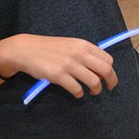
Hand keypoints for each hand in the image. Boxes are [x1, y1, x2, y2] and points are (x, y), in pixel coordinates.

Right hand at [0, 34, 117, 97]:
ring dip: (96, 90)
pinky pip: (77, 89)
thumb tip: (100, 71)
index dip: (111, 70)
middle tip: (108, 88)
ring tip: (92, 92)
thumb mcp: (71, 45)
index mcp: (83, 44)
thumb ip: (85, 55)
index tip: (107, 77)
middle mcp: (78, 53)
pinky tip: (77, 92)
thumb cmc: (50, 48)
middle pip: (106, 70)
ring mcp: (68, 64)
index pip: (107, 59)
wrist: (27, 49)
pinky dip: (80, 94)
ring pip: (94, 81)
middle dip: (111, 81)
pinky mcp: (58, 75)